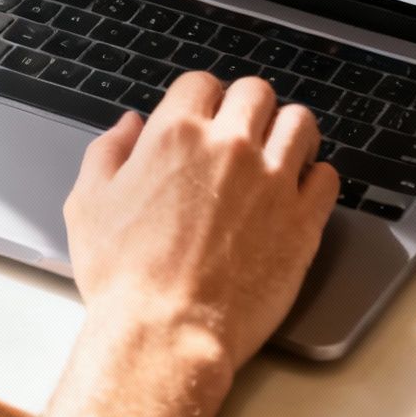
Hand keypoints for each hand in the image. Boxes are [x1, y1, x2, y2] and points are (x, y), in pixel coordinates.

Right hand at [63, 72, 338, 376]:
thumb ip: (108, 152)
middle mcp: (230, 147)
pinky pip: (327, 176)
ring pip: (300, 123)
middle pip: (257, 93)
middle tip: (244, 133)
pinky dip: (315, 178)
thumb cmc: (124, 278)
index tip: (205, 116)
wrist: (166, 333)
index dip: (202, 99)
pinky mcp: (303, 221)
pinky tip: (299, 192)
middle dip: (248, 108)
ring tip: (280, 153)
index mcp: (176, 135)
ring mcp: (272, 182)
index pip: (202, 84)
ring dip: (289, 132)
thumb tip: (127, 126)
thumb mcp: (88, 204)